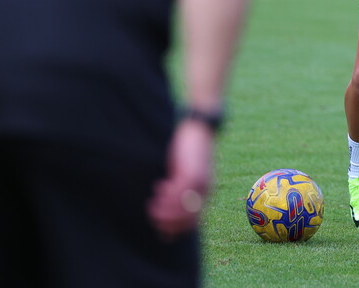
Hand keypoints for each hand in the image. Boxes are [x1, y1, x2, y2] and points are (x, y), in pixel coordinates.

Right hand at [148, 120, 214, 237]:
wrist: (199, 129)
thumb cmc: (189, 152)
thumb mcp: (186, 173)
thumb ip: (178, 190)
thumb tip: (164, 206)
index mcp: (205, 193)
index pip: (192, 221)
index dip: (175, 229)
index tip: (160, 229)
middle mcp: (205, 191)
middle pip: (187, 219)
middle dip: (168, 222)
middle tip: (153, 216)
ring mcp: (199, 183)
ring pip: (181, 208)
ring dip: (164, 210)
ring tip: (152, 204)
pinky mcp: (192, 173)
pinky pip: (178, 192)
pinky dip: (166, 195)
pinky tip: (158, 189)